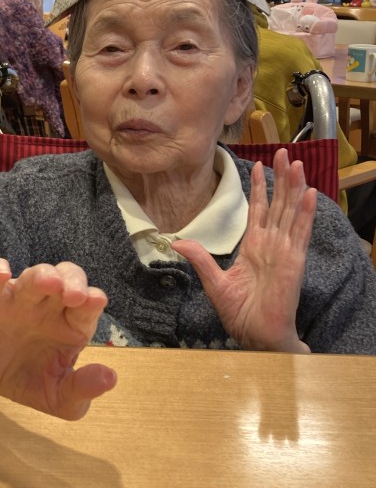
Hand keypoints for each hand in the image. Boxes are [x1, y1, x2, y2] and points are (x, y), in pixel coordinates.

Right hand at [0, 259, 116, 419]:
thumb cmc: (27, 378)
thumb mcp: (57, 397)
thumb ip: (82, 389)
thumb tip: (110, 379)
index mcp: (71, 323)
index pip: (87, 305)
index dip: (93, 300)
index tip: (96, 301)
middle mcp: (48, 304)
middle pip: (67, 278)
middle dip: (74, 281)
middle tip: (75, 295)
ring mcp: (17, 298)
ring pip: (33, 275)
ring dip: (42, 275)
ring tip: (49, 282)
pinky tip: (1, 273)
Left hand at [171, 149, 315, 352]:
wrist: (255, 335)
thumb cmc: (239, 313)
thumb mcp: (213, 282)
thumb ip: (200, 258)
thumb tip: (177, 241)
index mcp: (253, 247)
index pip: (259, 210)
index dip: (261, 187)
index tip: (260, 165)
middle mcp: (271, 245)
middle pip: (278, 204)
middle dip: (281, 178)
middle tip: (285, 152)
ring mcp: (284, 251)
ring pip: (291, 212)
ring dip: (295, 188)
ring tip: (297, 163)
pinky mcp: (293, 262)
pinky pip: (300, 233)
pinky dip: (306, 213)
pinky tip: (310, 194)